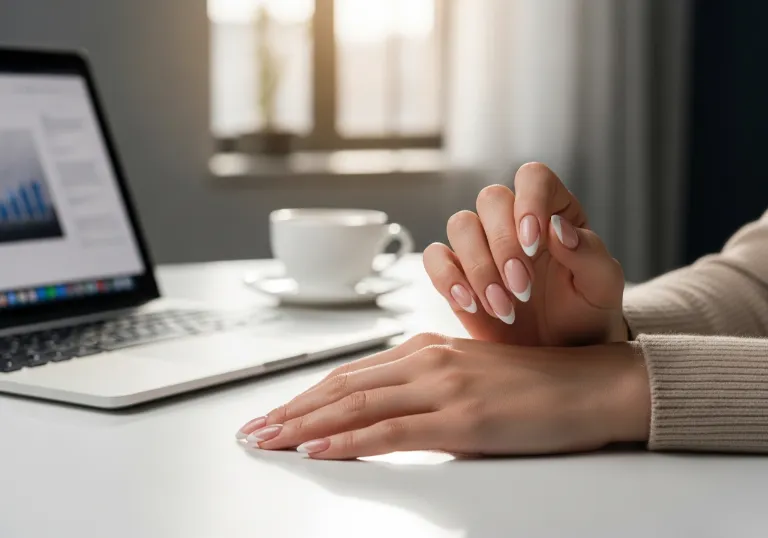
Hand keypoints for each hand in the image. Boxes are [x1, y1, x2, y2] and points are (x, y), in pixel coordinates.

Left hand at [236, 334, 650, 459]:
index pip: (351, 373)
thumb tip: (386, 416)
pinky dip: (347, 441)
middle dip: (291, 410)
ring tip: (268, 439)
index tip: (276, 412)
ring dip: (304, 425)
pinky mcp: (462, 419)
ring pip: (355, 405)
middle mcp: (428, 360)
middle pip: (342, 386)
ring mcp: (443, 387)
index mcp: (427, 349)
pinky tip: (318, 450)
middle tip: (254, 429)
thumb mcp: (470, 377)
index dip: (307, 394)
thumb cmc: (537, 384)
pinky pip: (390, 431)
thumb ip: (427, 389)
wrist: (593, 385)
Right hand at [424, 162, 626, 345]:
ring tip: (503, 308)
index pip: (532, 177)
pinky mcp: (456, 272)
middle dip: (503, 246)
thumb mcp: (602, 288)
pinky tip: (471, 305)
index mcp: (553, 210)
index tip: (533, 244)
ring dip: (479, 268)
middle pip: (490, 198)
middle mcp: (513, 220)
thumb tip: (557, 227)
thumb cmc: (586, 316)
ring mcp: (482, 245)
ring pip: (461, 225)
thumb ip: (589, 253)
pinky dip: (448, 279)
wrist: (559, 355)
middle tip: (522, 290)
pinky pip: (435, 257)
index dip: (528, 202)